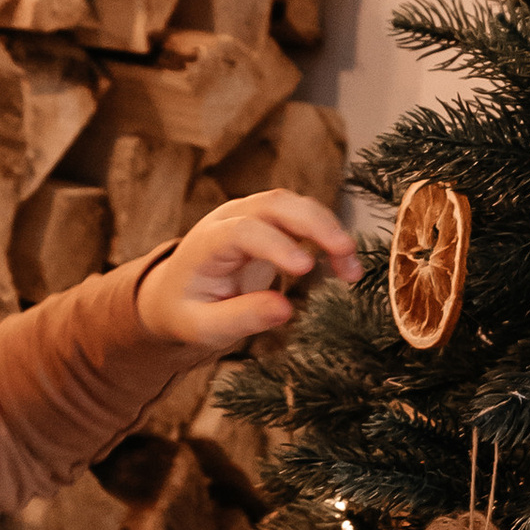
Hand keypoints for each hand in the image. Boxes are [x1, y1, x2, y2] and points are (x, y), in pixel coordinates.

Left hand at [137, 193, 359, 350]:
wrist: (177, 291)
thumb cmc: (188, 310)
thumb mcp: (205, 326)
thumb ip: (241, 317)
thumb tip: (285, 309)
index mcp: (206, 242)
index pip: (242, 231)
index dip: (275, 244)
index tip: (304, 268)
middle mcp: (230, 218)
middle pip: (275, 203)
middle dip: (314, 222)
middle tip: (345, 251)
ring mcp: (252, 215)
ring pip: (295, 205)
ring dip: (328, 229)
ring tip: (352, 268)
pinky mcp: (272, 223)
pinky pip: (305, 219)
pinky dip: (328, 237)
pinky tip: (346, 266)